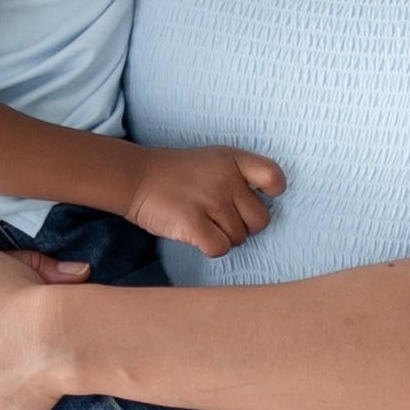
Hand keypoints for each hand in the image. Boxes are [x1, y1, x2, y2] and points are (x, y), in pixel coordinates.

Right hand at [124, 146, 284, 257]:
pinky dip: (210, 247)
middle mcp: (226, 179)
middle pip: (260, 220)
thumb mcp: (213, 161)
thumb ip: (240, 176)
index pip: (273, 177)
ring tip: (201, 220)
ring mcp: (210, 201)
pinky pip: (220, 249)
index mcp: (233, 161)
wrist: (136, 177)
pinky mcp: (194, 223)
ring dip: (222, 236)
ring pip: (239, 238)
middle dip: (243, 225)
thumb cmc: (177, 174)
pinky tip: (196, 233)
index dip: (272, 193)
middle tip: (218, 217)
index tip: (256, 197)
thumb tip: (263, 207)